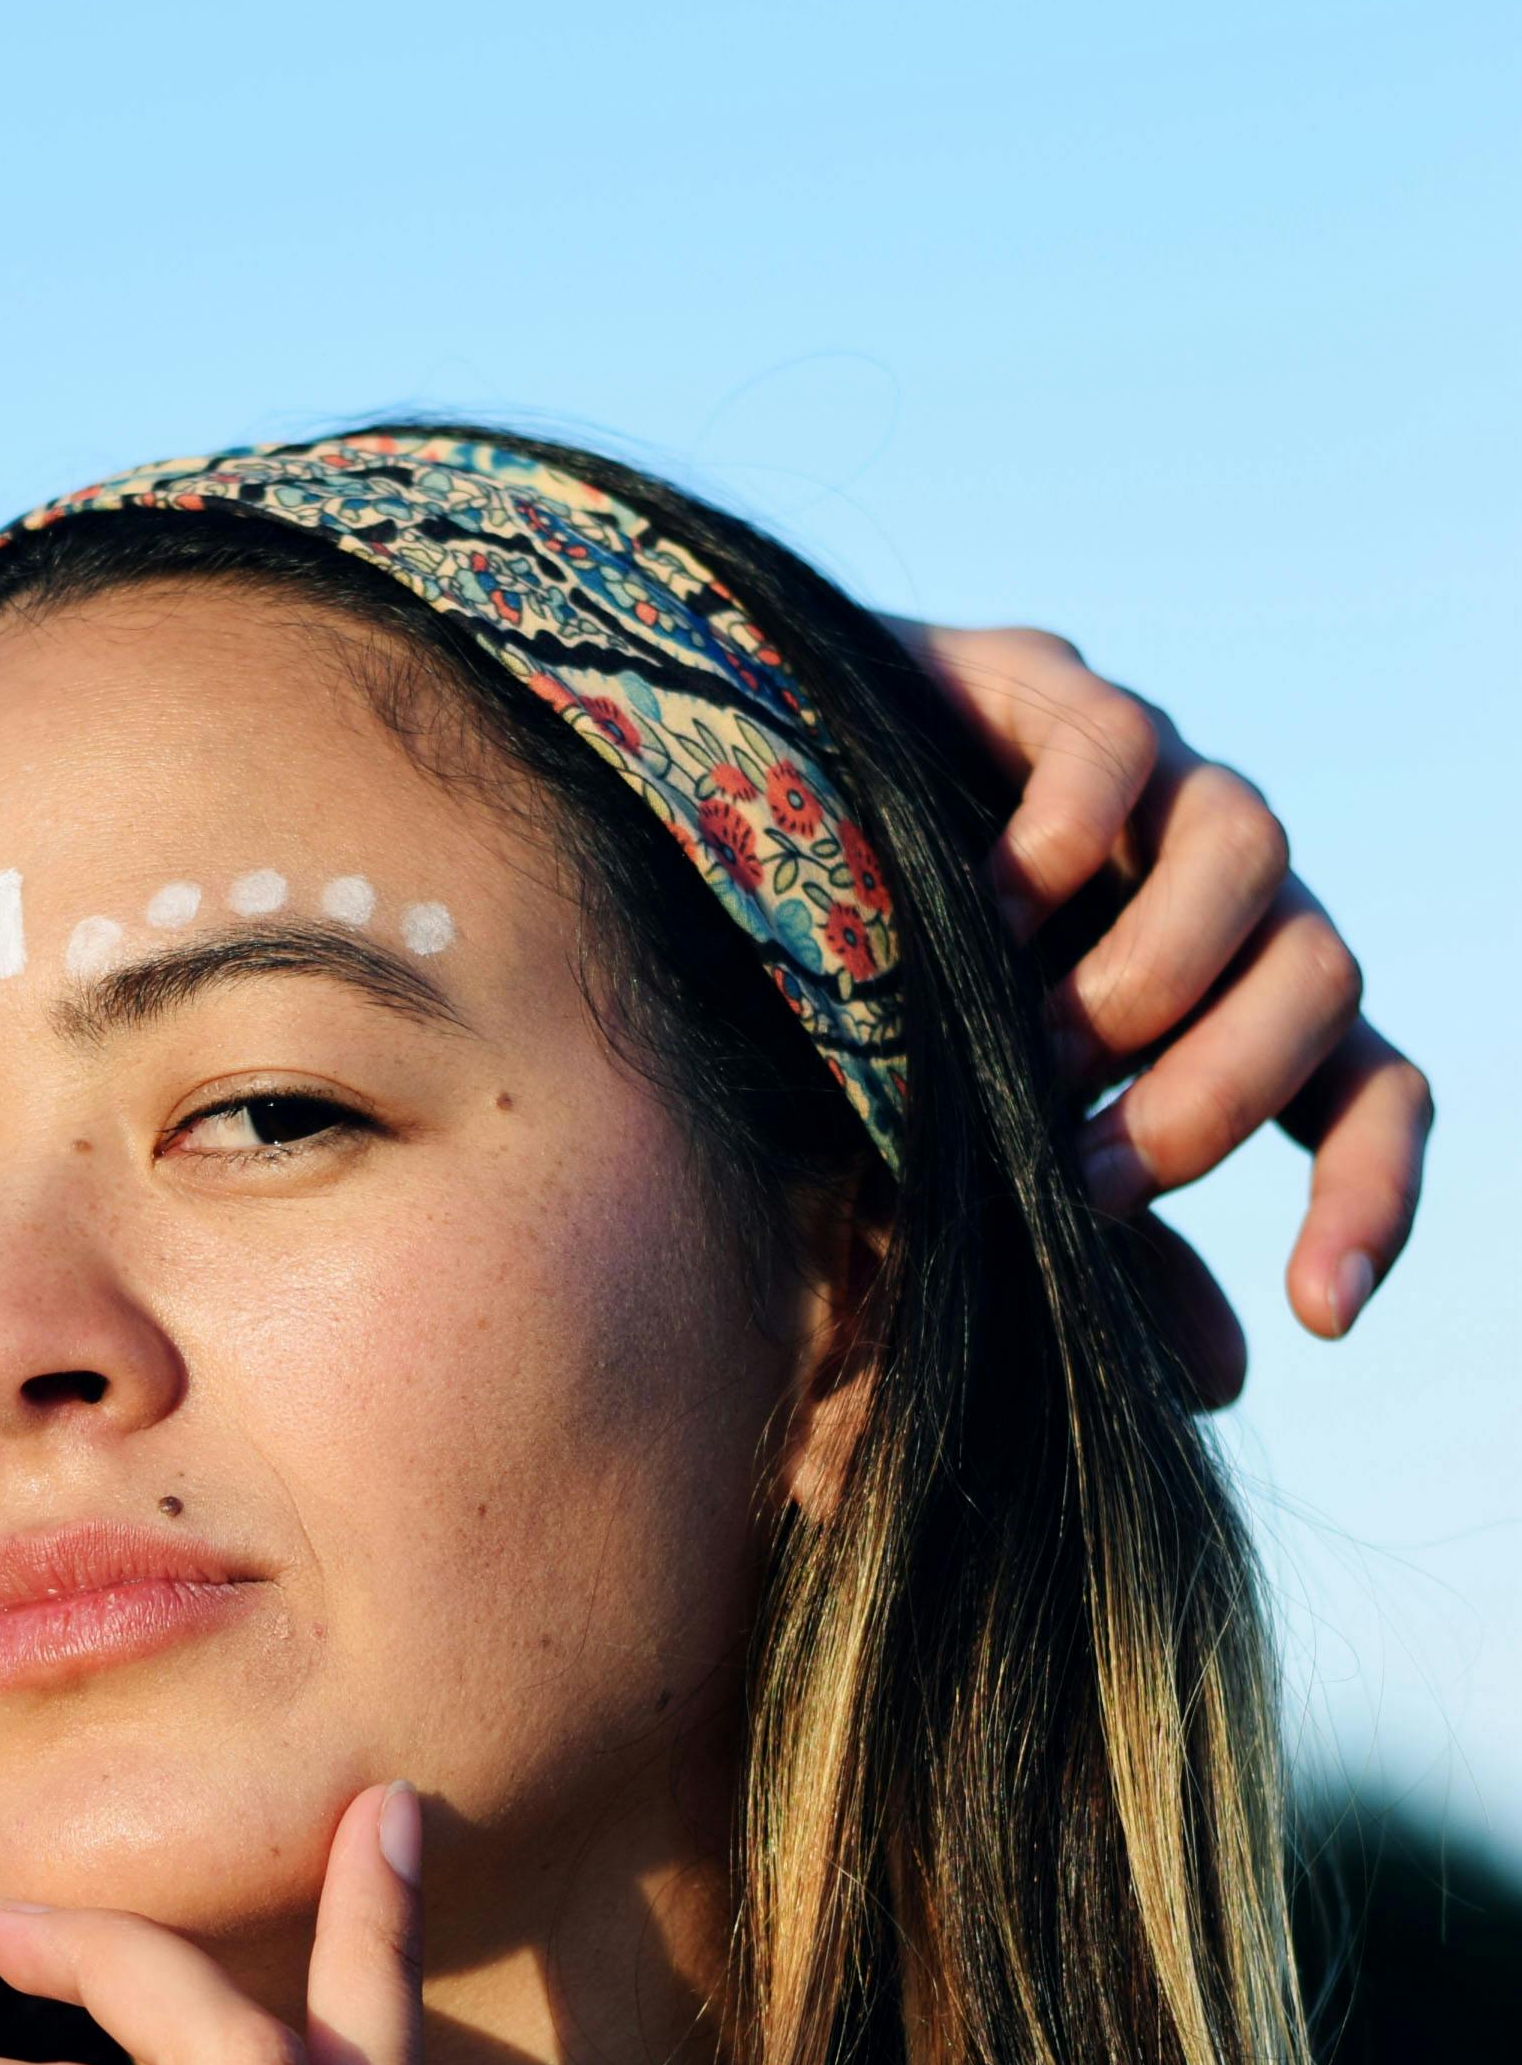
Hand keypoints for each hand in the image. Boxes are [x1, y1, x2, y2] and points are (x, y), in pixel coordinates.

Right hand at [901, 624, 1432, 1408]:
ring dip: (1155, 976)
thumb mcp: (966, 1175)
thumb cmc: (846, 1033)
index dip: (1370, 1199)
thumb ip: (1092, 1264)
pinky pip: (1119, 742)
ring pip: (1251, 848)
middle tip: (1088, 1175)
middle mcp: (1210, 892)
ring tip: (1030, 1052)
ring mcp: (1136, 783)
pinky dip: (1071, 833)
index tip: (1316, 1310)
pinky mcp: (1038, 687)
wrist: (693, 841)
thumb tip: (1229, 1377)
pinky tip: (985, 905)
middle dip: (1217, 1097)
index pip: (1371, 1095)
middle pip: (1324, 976)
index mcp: (1229, 1008)